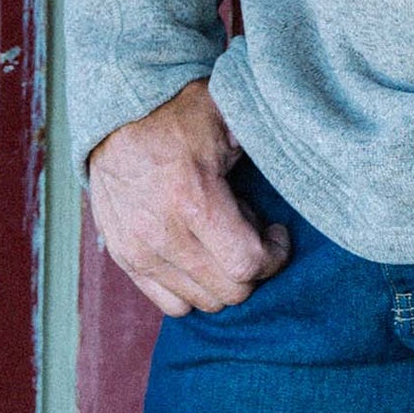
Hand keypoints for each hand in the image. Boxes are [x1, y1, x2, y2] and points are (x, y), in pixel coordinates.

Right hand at [87, 80, 289, 318]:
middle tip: (250, 230)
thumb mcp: (228, 116)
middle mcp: (162, 233)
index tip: (276, 231)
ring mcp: (138, 250)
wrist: (114, 111)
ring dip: (224, 277)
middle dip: (253, 266)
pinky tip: (200, 254)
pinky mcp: (124, 257)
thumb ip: (263, 145)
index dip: (275, 254)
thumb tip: (298, 163)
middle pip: (229, 290)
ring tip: (222, 238)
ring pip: (202, 301)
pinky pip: (170, 303)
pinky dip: (193, 289)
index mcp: (192, 199)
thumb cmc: (177, 109)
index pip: (247, 264)